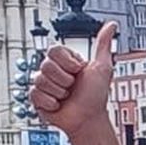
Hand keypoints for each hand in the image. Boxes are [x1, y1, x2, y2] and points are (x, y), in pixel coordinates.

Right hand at [29, 21, 118, 138]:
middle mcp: (53, 71)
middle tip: (73, 87)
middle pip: (45, 65)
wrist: (88, 119)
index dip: (67, 63)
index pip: (54, 50)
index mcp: (65, 61)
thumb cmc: (96, 96)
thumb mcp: (102, 67)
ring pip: (40, 80)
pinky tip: (58, 104)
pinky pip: (34, 94)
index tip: (78, 71)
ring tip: (67, 96)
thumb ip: (103, 44)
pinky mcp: (36, 98)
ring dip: (58, 91)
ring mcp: (44, 84)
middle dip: (64, 79)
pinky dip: (50, 102)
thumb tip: (111, 25)